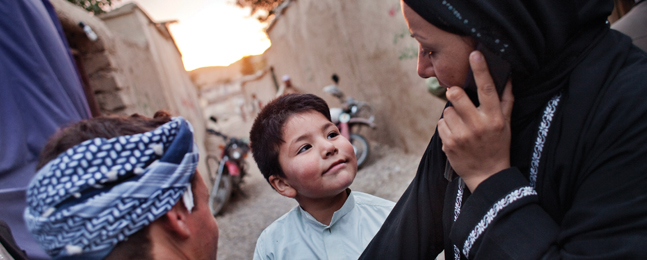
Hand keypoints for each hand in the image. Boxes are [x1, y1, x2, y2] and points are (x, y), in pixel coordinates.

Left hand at [437, 51, 513, 191]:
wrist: (488, 175)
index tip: (475, 54)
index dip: (481, 70)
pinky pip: (441, 124)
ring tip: (462, 126)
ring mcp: (462, 135)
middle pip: (456, 96)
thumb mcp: (507, 124)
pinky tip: (456, 136)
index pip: (487, 89)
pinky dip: (446, 128)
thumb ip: (506, 100)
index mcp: (494, 118)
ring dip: (452, 115)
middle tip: (458, 99)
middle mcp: (478, 125)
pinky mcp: (449, 144)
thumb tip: (507, 76)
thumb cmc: (498, 145)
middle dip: (454, 94)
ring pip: (446, 110)